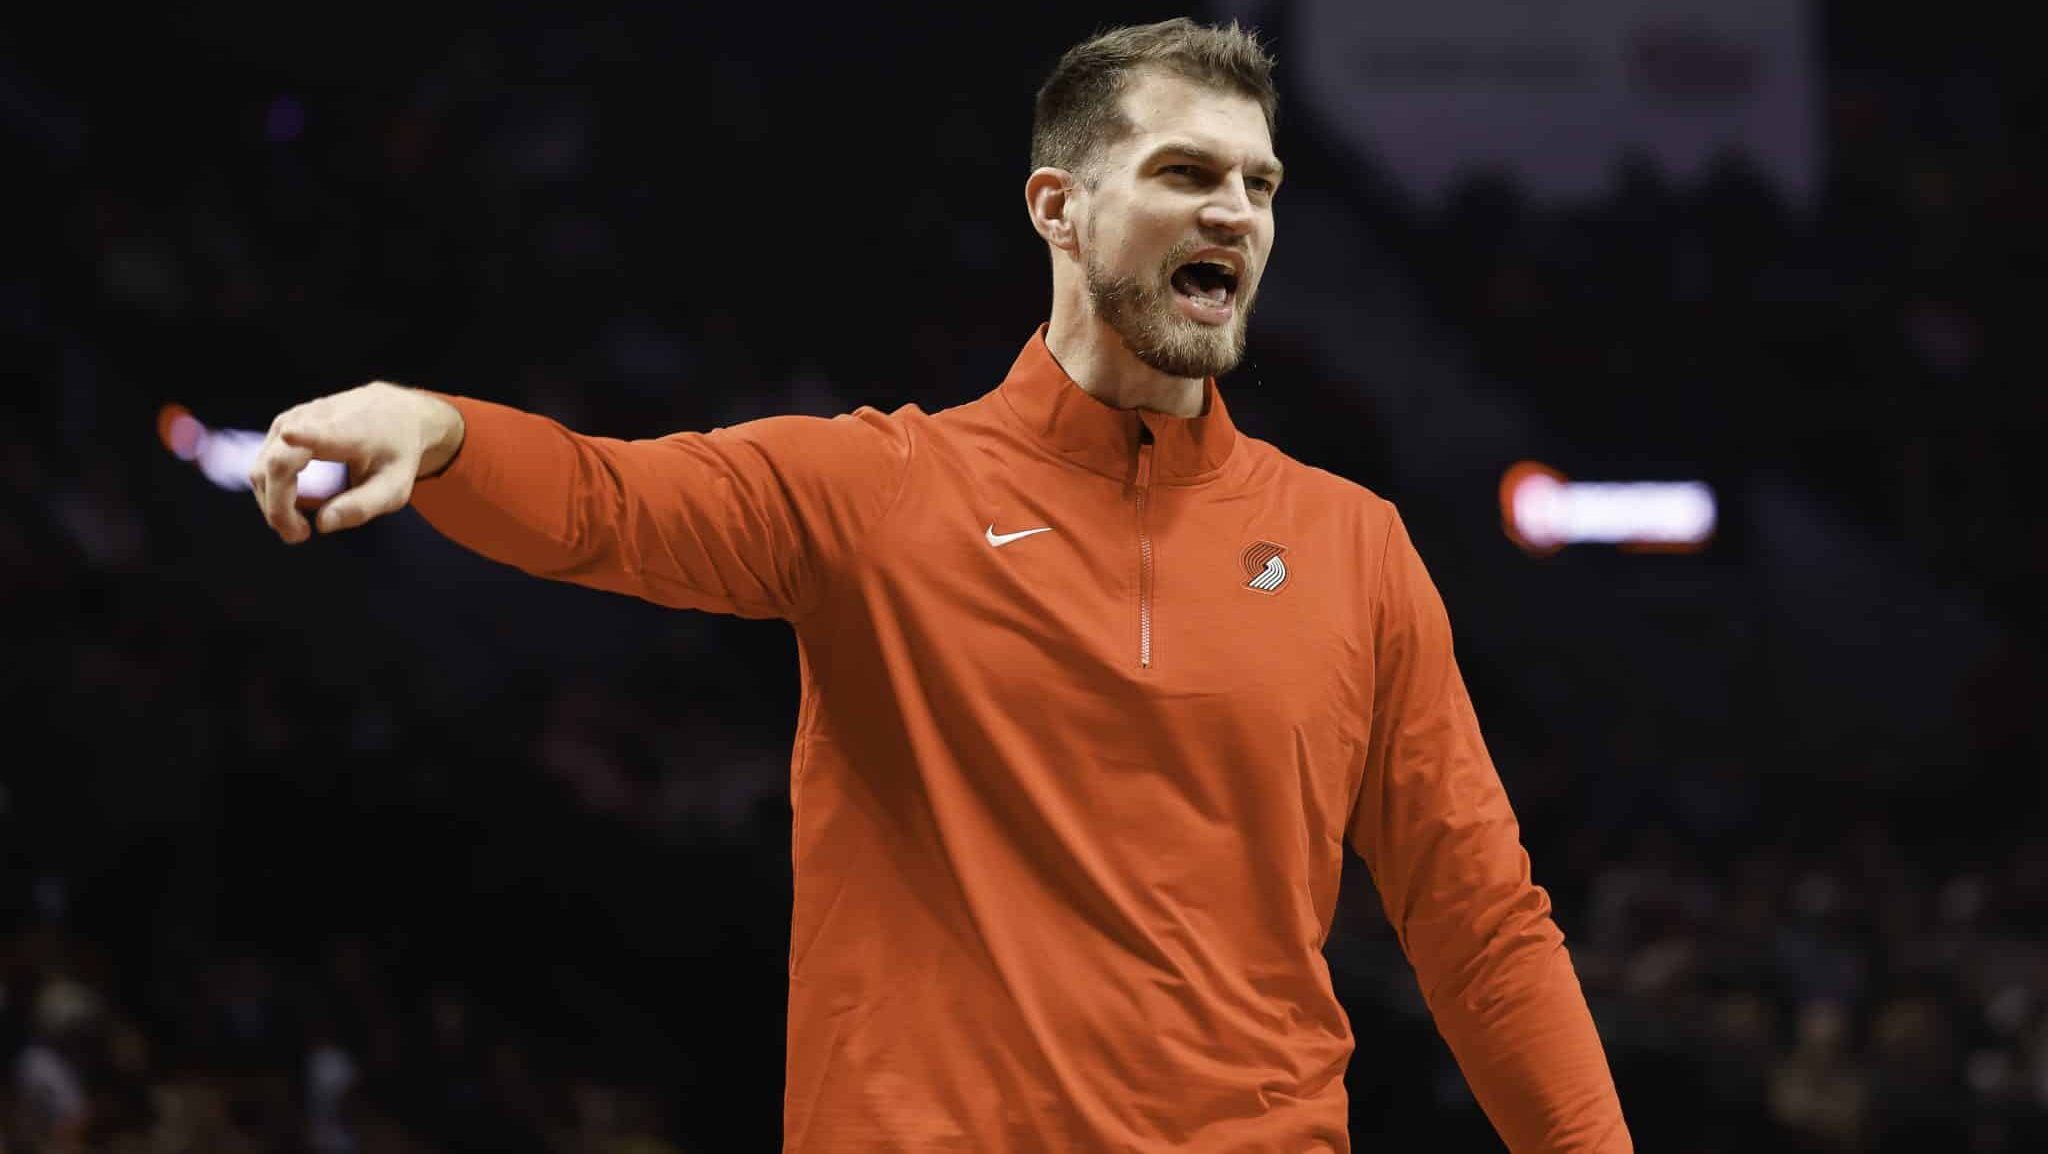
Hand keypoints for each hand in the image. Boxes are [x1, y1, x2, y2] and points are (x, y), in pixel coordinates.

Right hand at [248, 381, 463, 543]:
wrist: (394, 414)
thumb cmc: (396, 453)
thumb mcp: (396, 487)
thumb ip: (362, 506)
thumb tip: (323, 524)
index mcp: (348, 430)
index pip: (320, 431)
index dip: (303, 435)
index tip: (291, 435)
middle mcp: (313, 418)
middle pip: (275, 466)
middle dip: (279, 508)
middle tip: (300, 536)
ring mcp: (292, 420)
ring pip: (262, 469)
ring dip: (273, 503)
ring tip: (301, 526)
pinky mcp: (281, 425)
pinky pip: (264, 465)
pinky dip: (274, 491)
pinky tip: (295, 505)